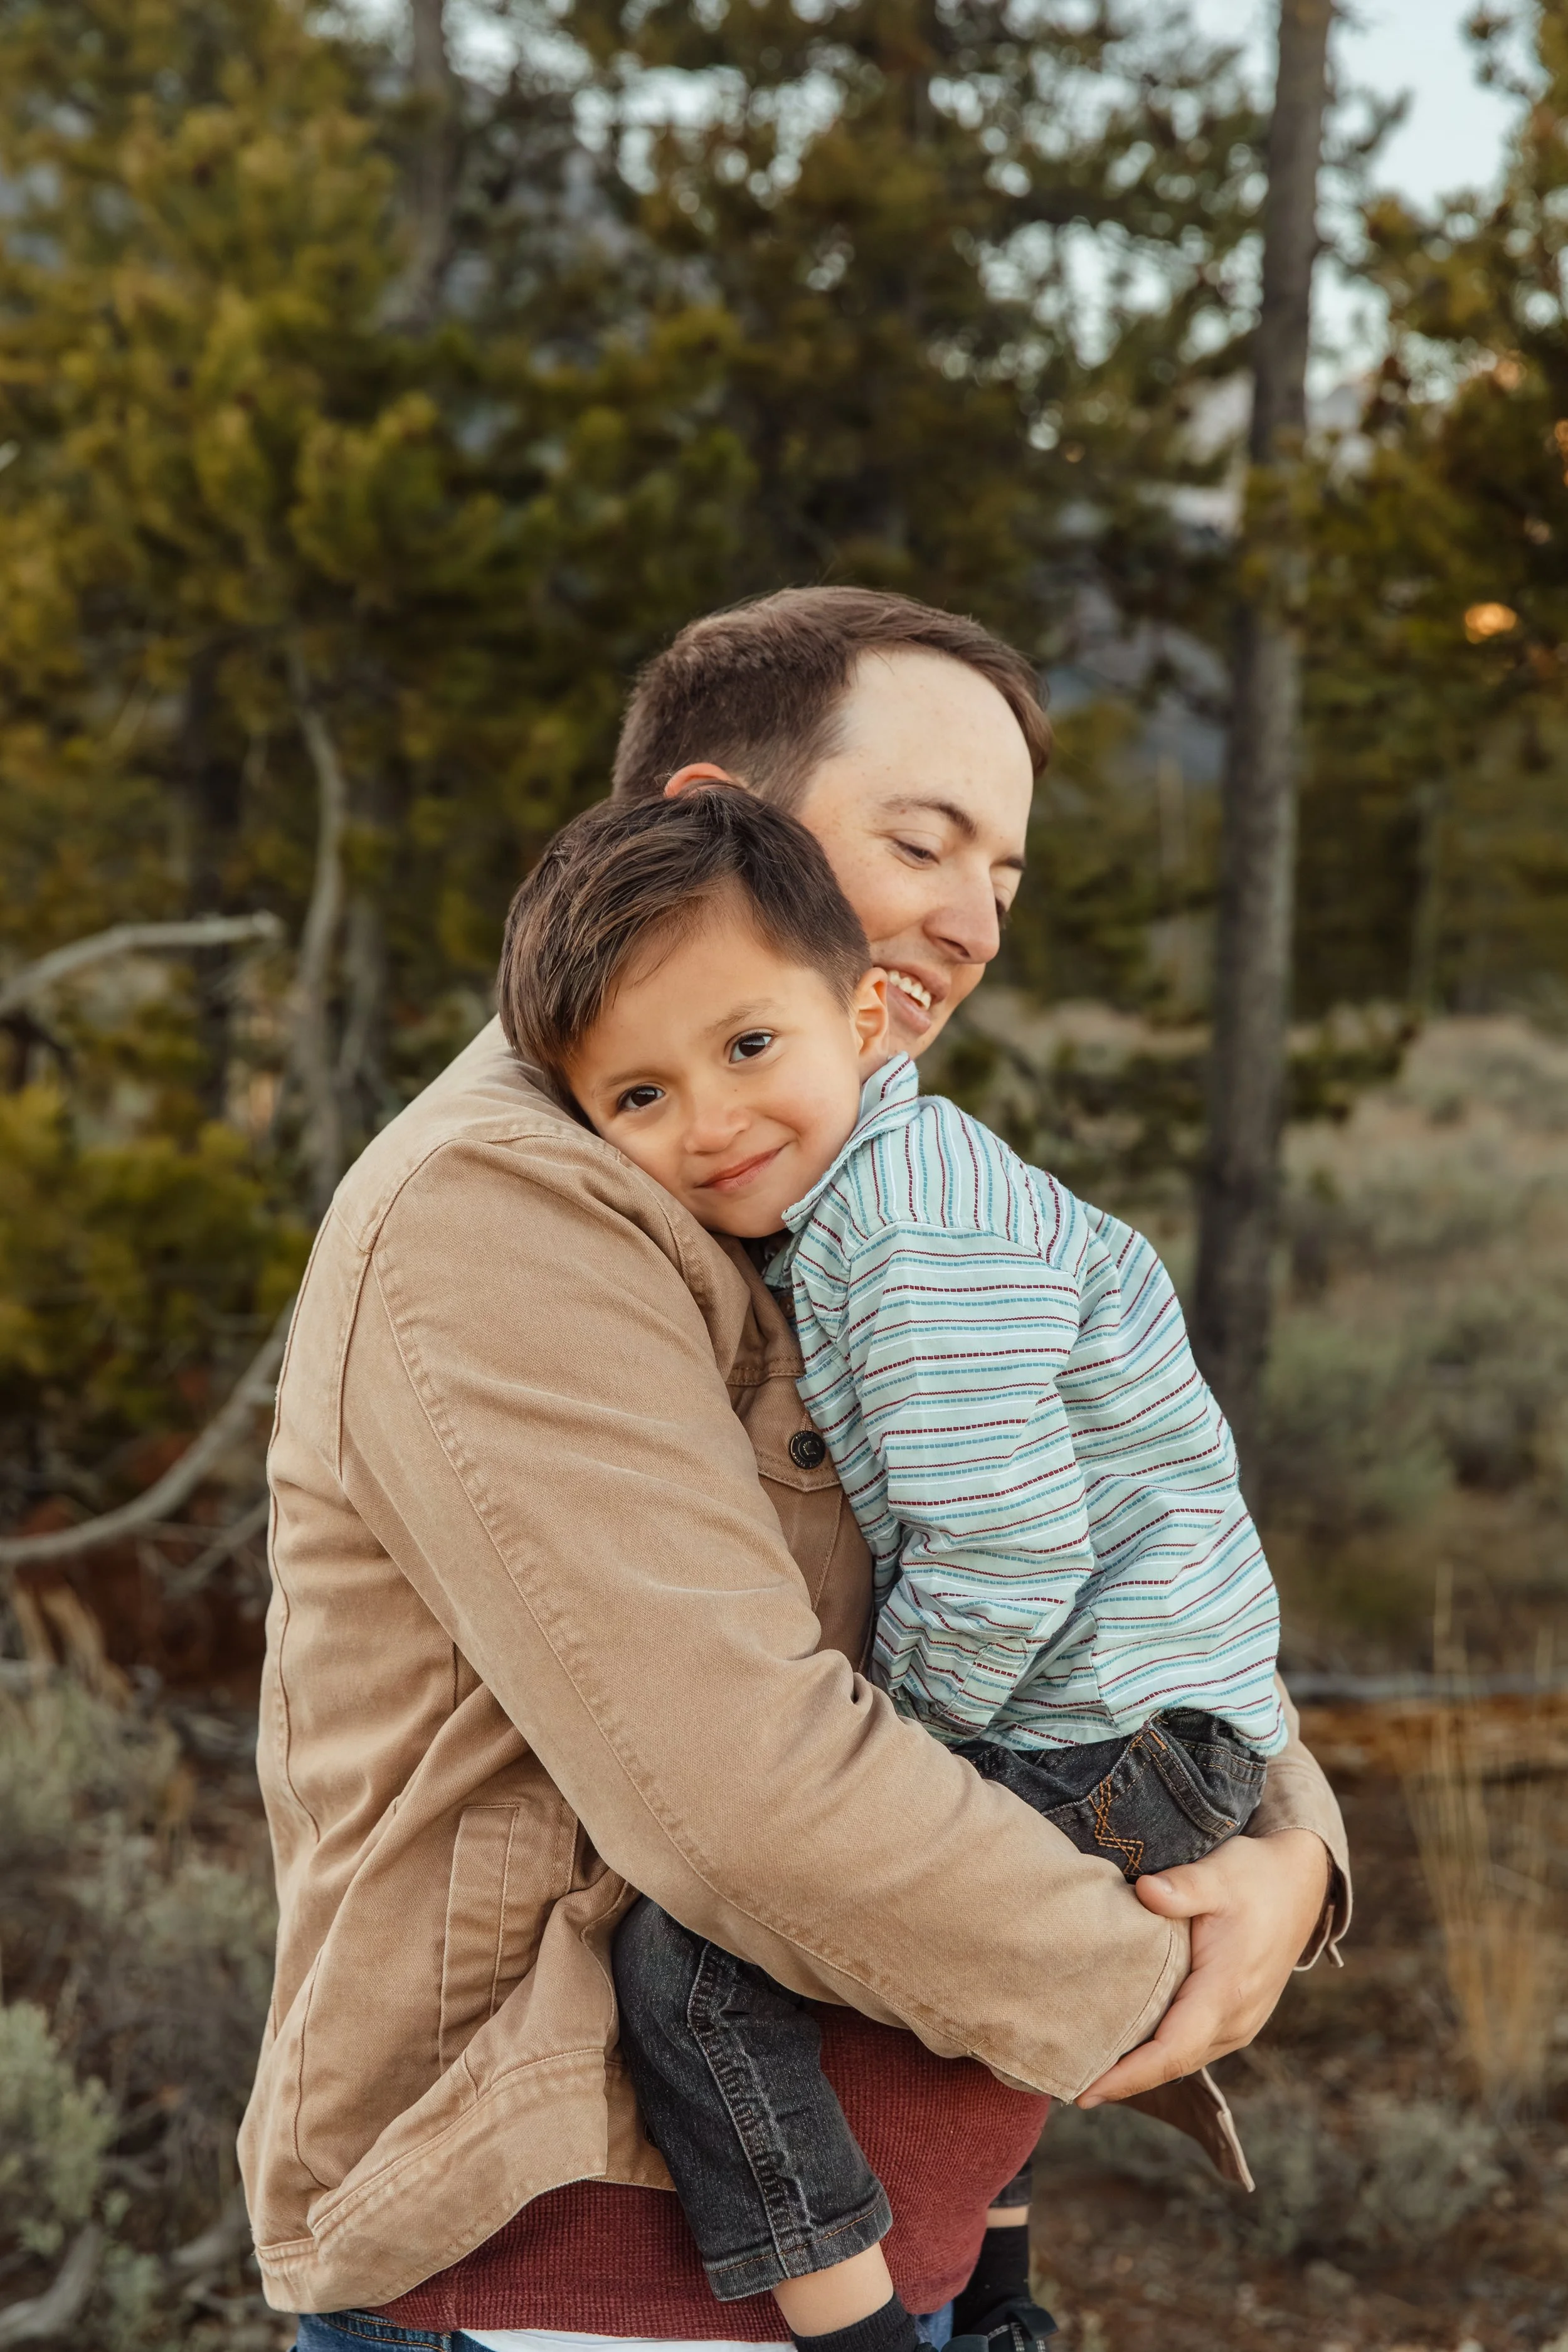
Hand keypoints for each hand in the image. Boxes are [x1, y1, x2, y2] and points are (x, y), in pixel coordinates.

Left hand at [1075, 1828, 1331, 2106]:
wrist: (1301, 1883)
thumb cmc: (1255, 1877)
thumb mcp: (1219, 1875)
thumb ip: (1183, 1887)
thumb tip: (1146, 1891)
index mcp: (1227, 1992)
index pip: (1171, 2050)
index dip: (1128, 2075)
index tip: (1086, 2092)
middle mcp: (1237, 2019)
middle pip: (1173, 2064)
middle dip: (1123, 2081)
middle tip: (1067, 2086)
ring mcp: (1240, 2023)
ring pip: (1184, 2059)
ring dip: (1141, 2071)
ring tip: (1089, 2072)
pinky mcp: (1237, 2016)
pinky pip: (1194, 2046)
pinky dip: (1160, 2053)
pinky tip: (1128, 2047)